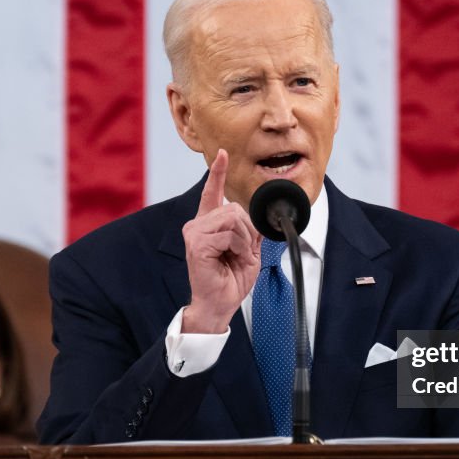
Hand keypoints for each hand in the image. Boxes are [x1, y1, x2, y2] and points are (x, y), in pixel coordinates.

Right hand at [181, 149, 261, 332]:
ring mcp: (195, 232)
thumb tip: (264, 217)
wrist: (220, 304)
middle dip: (248, 231)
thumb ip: (253, 231)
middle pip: (234, 208)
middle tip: (243, 252)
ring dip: (244, 241)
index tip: (223, 153)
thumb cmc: (230, 281)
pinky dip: (238, 247)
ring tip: (235, 257)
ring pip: (233, 218)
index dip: (218, 172)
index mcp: (209, 224)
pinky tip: (230, 259)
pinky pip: (229, 234)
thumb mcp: (249, 251)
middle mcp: (198, 224)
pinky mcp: (197, 243)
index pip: (213, 192)